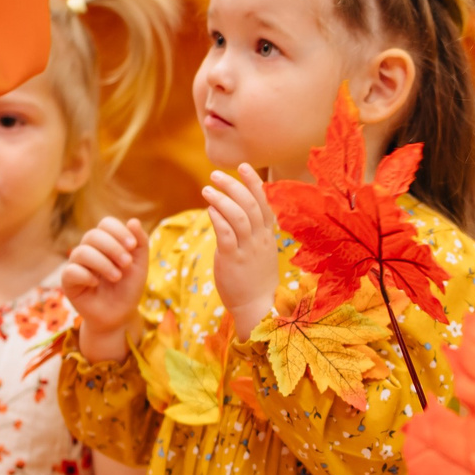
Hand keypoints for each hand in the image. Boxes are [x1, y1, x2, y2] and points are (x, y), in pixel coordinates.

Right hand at [61, 218, 148, 360]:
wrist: (120, 315)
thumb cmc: (128, 288)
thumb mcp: (140, 265)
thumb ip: (140, 243)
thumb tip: (133, 221)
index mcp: (105, 242)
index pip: (106, 223)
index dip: (119, 231)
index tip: (132, 246)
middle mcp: (88, 250)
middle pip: (93, 235)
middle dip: (113, 247)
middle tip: (127, 264)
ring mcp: (77, 265)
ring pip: (82, 252)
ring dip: (103, 263)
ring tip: (117, 277)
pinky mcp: (68, 282)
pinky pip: (71, 271)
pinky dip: (86, 275)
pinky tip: (96, 284)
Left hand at [203, 165, 280, 337]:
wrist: (257, 307)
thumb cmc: (255, 280)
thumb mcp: (259, 253)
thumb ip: (251, 233)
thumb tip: (234, 214)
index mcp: (267, 236)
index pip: (264, 203)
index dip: (254, 183)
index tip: (243, 167)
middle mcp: (260, 240)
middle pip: (251, 205)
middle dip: (234, 185)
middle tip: (216, 174)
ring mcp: (248, 250)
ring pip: (239, 217)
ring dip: (223, 199)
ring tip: (207, 188)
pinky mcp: (233, 260)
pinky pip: (227, 235)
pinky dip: (218, 219)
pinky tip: (209, 210)